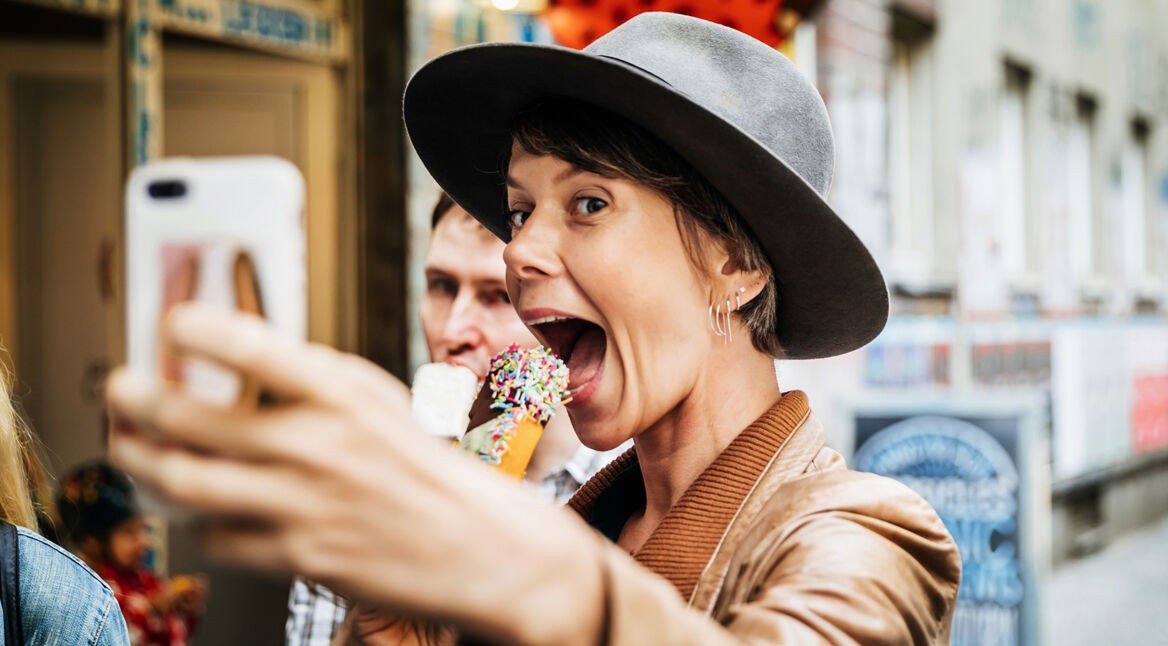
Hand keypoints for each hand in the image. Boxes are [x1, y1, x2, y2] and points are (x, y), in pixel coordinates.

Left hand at [106, 303, 601, 644]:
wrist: (479, 547)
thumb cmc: (427, 470)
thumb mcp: (381, 400)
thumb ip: (314, 377)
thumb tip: (240, 357)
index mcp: (343, 395)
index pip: (249, 345)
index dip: (191, 328)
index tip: (169, 325)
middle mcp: (318, 446)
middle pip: (189, 419)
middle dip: (133, 401)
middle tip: (119, 389)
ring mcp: (305, 505)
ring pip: (185, 483)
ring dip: (142, 461)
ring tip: (130, 447)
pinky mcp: (299, 558)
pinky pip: (218, 537)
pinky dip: (199, 520)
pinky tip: (203, 506)